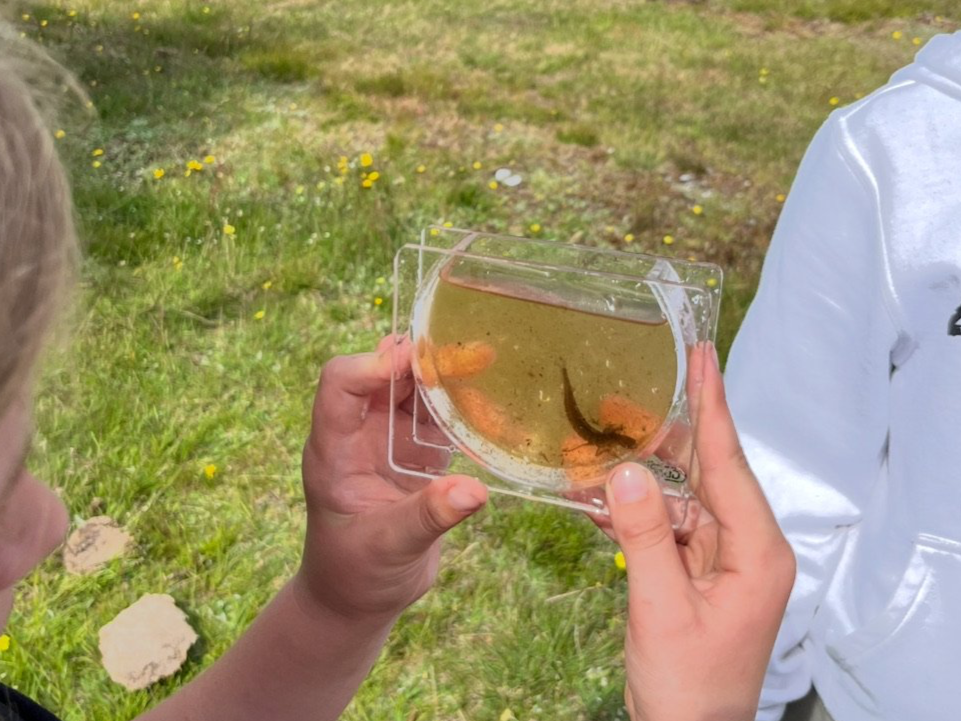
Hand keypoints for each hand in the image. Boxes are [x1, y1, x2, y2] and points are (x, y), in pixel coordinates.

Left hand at [296, 335, 487, 620]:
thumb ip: (427, 518)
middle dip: (423, 362)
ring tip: (487, 363)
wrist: (358, 598)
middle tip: (473, 354)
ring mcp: (389, 441)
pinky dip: (464, 409)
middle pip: (385, 377)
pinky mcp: (417, 454)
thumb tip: (473, 491)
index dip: (373, 366)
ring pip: (415, 392)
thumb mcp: (388, 549)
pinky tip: (493, 403)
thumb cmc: (355, 575)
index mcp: (334, 450)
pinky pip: (440, 419)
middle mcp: (359, 435)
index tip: (414, 362)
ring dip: (448, 378)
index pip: (341, 385)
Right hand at [607, 344, 794, 720]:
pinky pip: (667, 526)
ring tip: (598, 448)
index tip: (703, 355)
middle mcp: (746, 544)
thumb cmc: (689, 685)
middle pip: (706, 471)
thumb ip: (646, 535)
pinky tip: (598, 501)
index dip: (712, 404)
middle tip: (635, 387)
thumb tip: (625, 471)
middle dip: (667, 433)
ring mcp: (724, 558)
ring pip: (681, 497)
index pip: (728, 462)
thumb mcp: (661, 609)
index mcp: (756, 549)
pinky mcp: (701, 572)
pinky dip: (634, 513)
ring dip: (640, 478)